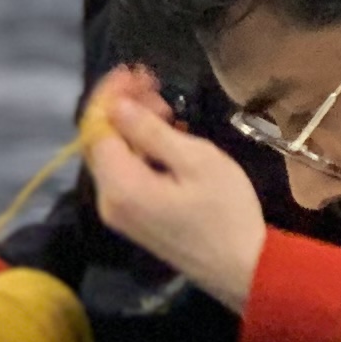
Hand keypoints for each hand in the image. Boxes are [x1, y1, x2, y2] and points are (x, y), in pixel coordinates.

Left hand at [90, 72, 270, 309]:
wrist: (244, 269)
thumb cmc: (226, 211)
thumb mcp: (196, 161)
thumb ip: (151, 131)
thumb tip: (117, 105)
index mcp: (120, 185)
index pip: (96, 126)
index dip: (111, 94)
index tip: (138, 72)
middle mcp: (109, 200)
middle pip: (100, 141)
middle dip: (122, 108)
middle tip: (158, 90)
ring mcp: (119, 213)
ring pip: (113, 156)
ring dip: (133, 128)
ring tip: (167, 112)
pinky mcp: (133, 220)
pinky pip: (125, 174)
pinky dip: (139, 151)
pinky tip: (166, 141)